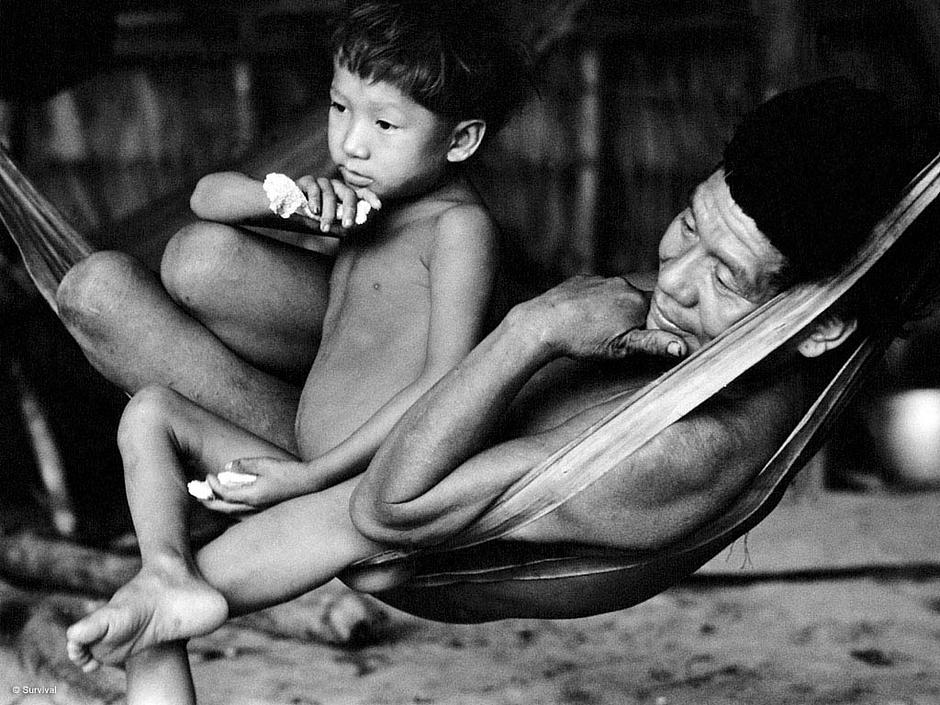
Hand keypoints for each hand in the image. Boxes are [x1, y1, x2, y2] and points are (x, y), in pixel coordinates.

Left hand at [196, 457, 318, 513]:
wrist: (312, 483)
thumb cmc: (290, 472)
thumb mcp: (266, 463)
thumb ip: (245, 464)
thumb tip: (227, 467)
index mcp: (252, 496)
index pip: (224, 495)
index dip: (213, 486)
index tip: (208, 476)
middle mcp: (254, 508)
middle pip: (224, 509)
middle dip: (209, 502)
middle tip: (199, 494)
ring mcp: (260, 513)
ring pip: (232, 515)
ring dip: (220, 507)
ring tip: (212, 499)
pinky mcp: (266, 513)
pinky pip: (243, 517)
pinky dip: (232, 512)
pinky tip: (232, 506)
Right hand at [295, 175, 380, 232]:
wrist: (285, 212)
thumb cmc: (309, 219)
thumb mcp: (326, 225)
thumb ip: (338, 225)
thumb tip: (351, 229)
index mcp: (343, 196)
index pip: (360, 194)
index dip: (370, 198)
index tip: (378, 206)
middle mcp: (335, 187)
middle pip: (348, 193)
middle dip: (349, 210)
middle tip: (348, 225)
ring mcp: (322, 182)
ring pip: (330, 194)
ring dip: (328, 213)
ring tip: (324, 227)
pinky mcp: (307, 180)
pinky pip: (314, 188)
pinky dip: (315, 201)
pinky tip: (313, 211)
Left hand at [517, 274, 687, 359]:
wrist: (542, 323)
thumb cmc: (582, 339)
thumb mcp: (621, 348)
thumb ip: (653, 344)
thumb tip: (682, 346)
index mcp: (636, 301)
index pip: (659, 310)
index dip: (656, 324)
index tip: (646, 336)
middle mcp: (622, 285)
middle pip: (639, 301)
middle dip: (635, 317)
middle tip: (620, 336)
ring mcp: (601, 279)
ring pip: (617, 294)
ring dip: (614, 309)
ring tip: (600, 328)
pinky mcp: (582, 280)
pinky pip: (597, 290)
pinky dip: (595, 302)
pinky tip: (585, 317)